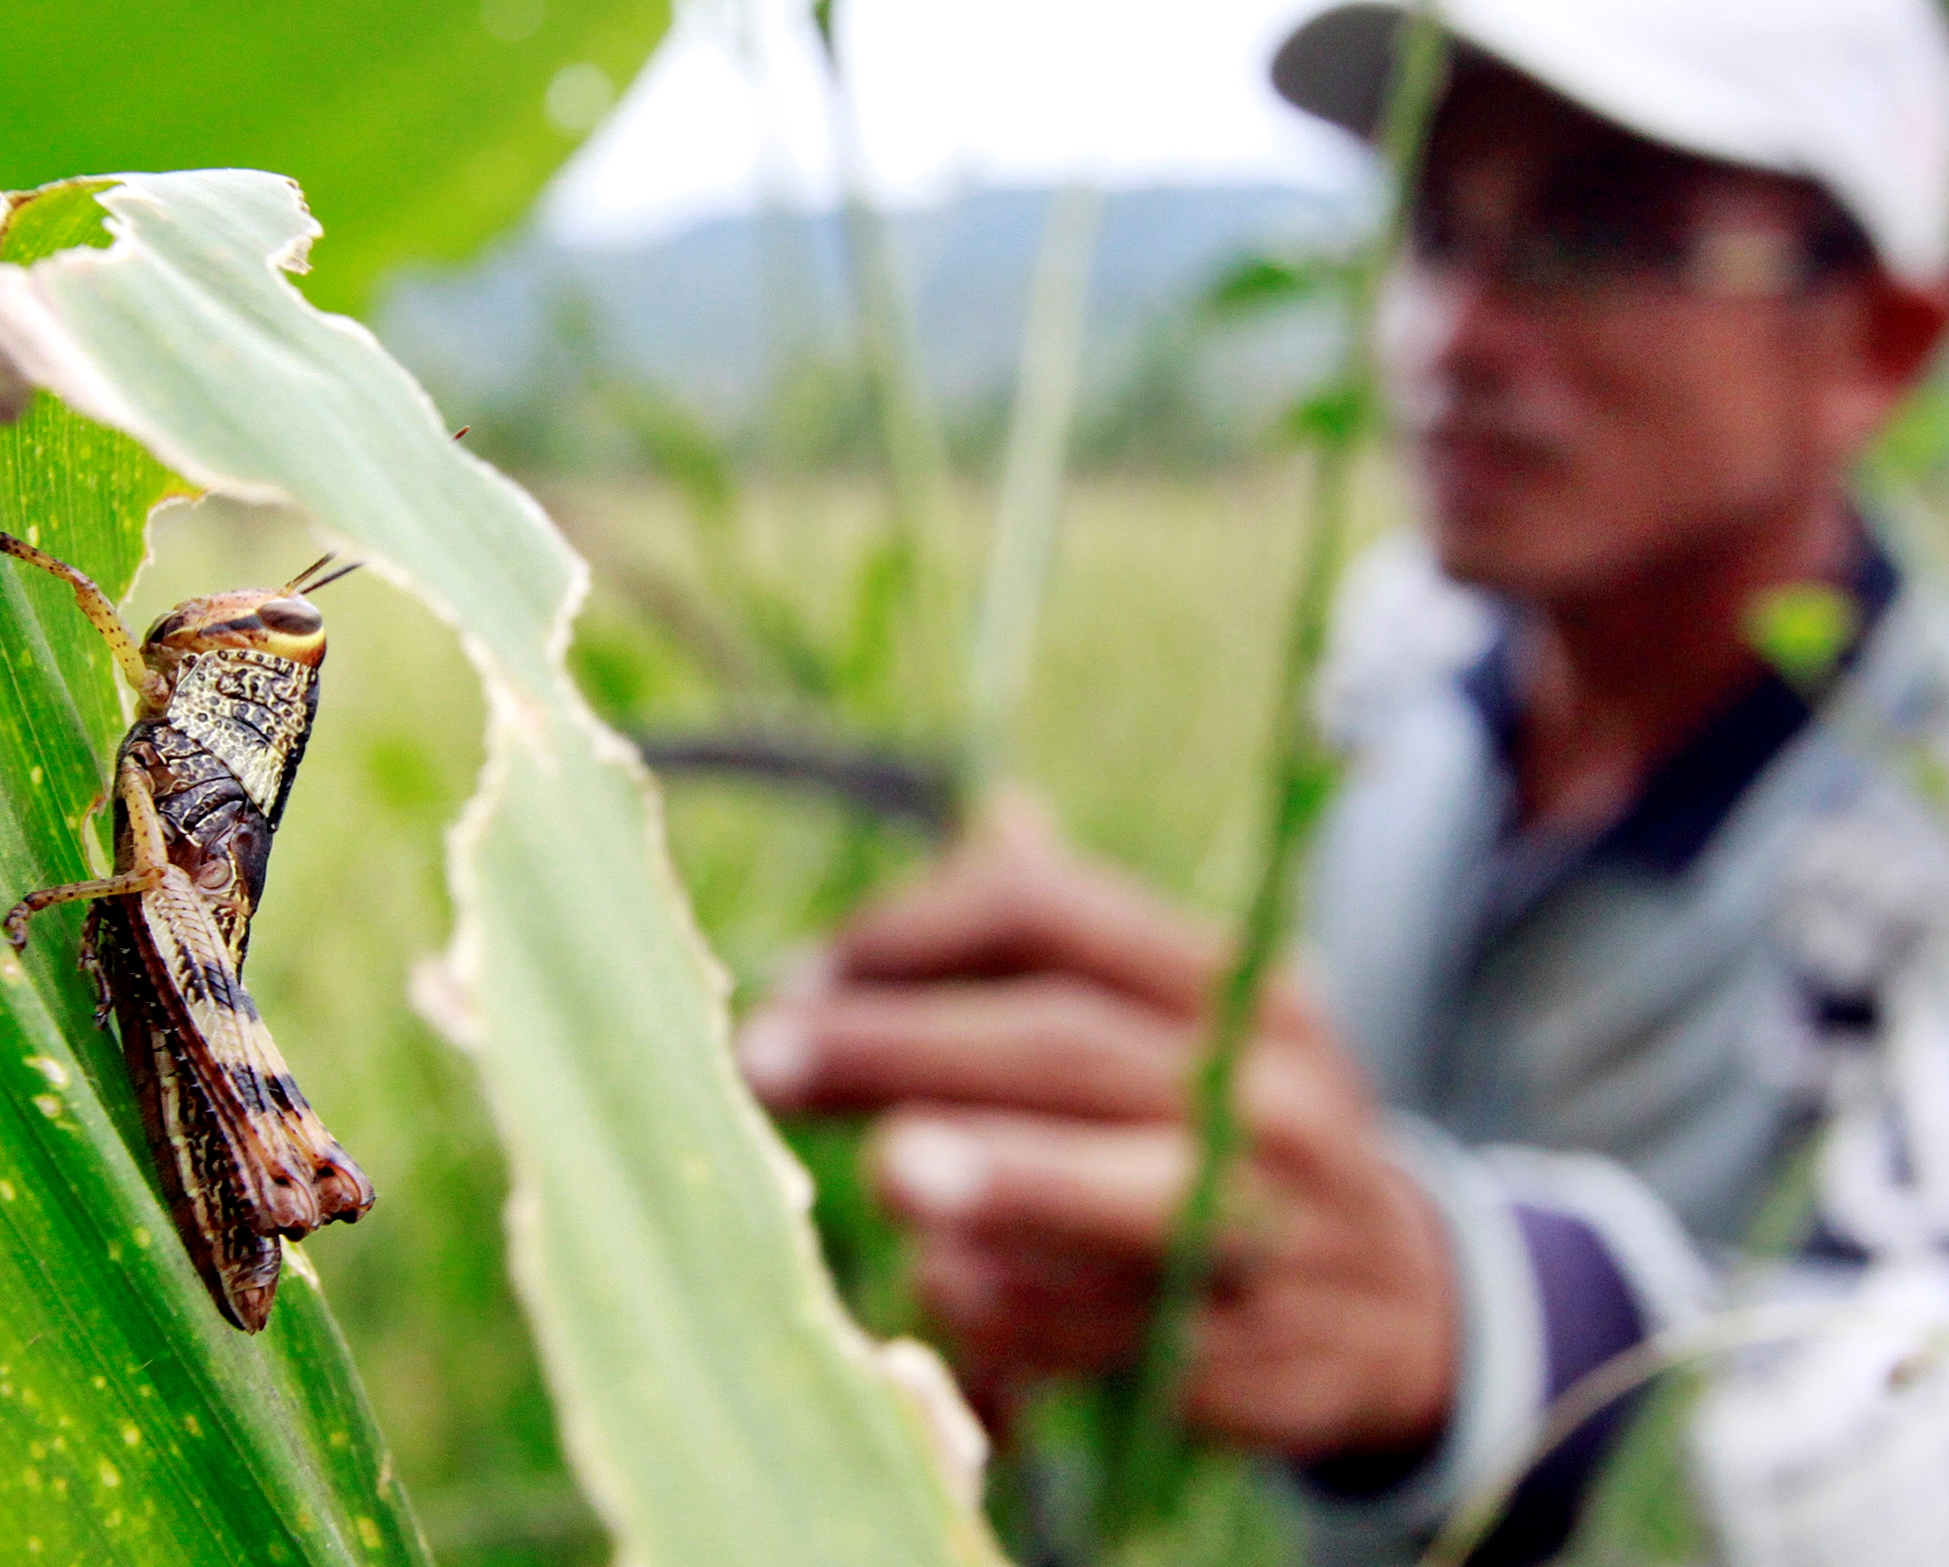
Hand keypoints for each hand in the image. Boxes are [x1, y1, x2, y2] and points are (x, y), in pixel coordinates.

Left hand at [736, 801, 1457, 1460]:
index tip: (807, 972)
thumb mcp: (1201, 1015)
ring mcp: (1265, 1229)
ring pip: (1117, 1197)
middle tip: (763, 1060)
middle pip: (1066, 1046)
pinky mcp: (1242, 1358)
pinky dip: (1009, 1309)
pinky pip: (1104, 1331)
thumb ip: (1088, 933)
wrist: (1405, 1307)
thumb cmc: (1239, 1124)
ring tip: (887, 1172)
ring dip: (998, 1180)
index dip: (916, 929)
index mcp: (1237, 984)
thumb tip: (995, 811)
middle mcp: (1264, 1093)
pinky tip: (935, 1286)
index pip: (1057, 913)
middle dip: (903, 1047)